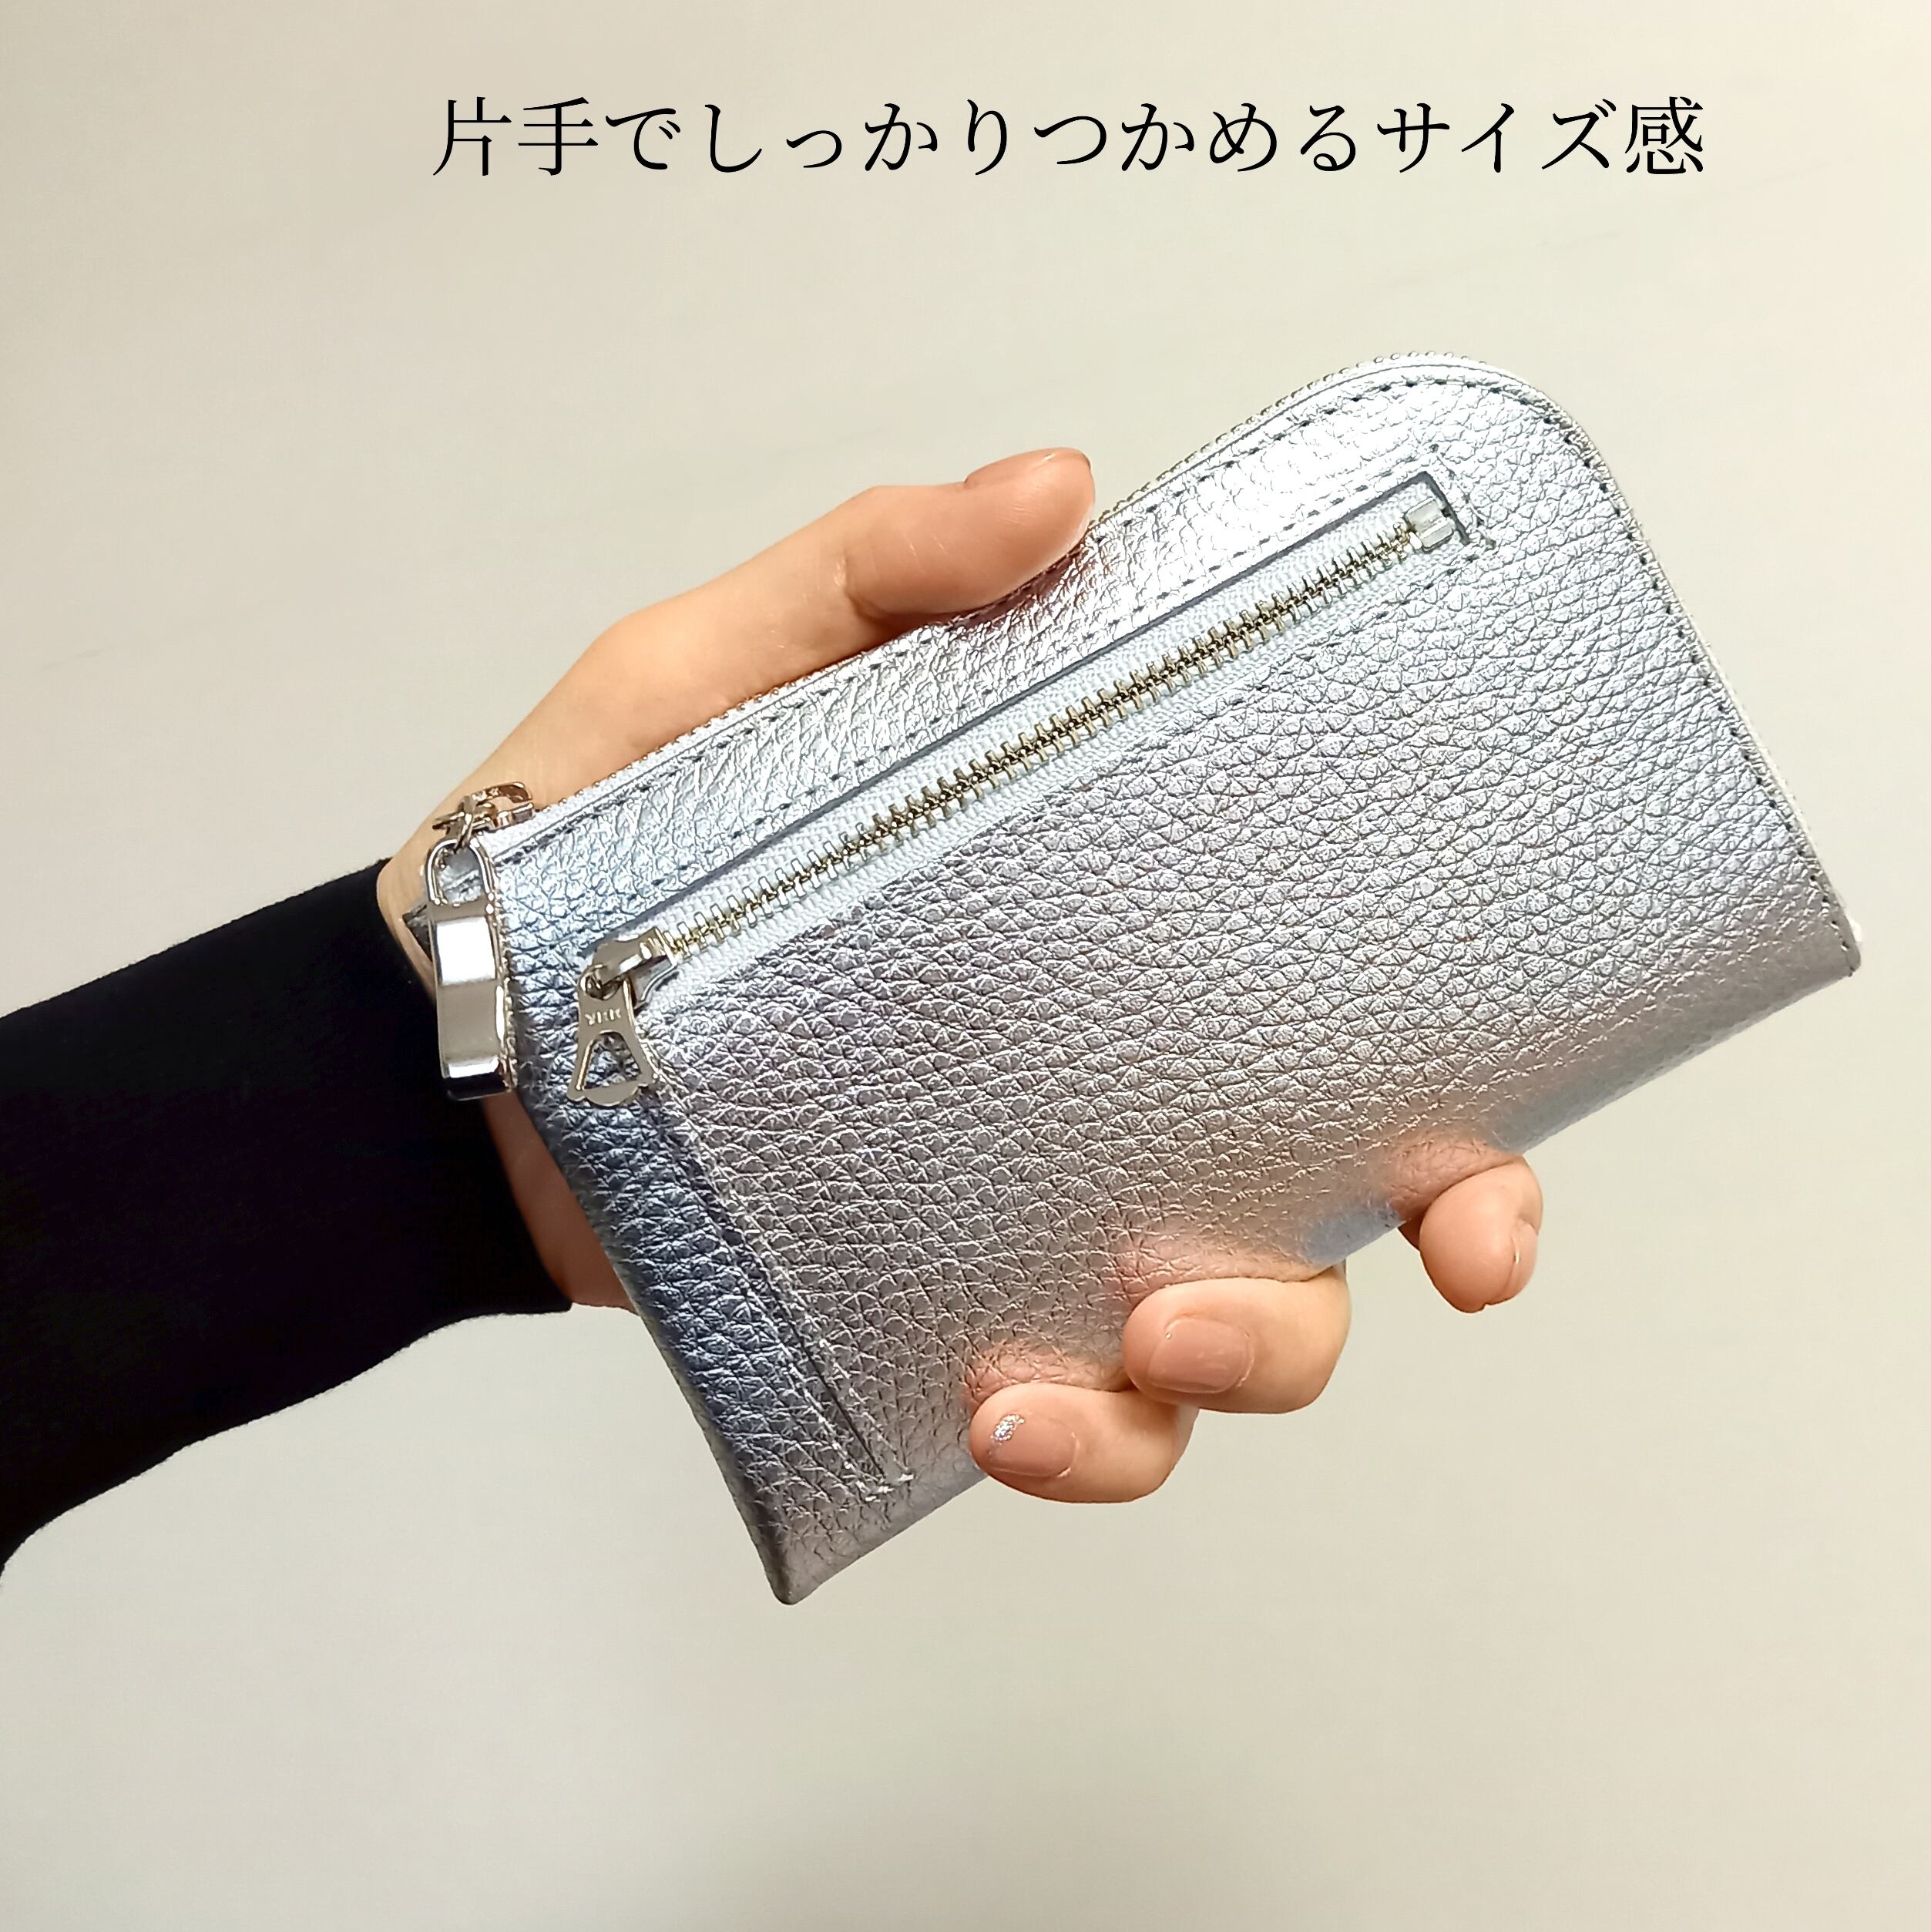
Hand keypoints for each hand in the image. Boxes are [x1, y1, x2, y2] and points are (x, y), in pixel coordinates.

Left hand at [379, 448, 1541, 1503]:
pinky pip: (1060, 1424)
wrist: (433, 1037)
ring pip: (1221, 1348)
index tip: (1497, 1152)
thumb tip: (1063, 487)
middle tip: (1428, 1247)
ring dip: (1244, 1366)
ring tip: (1132, 1342)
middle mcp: (1104, 1094)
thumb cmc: (586, 845)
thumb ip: (878, 568)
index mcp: (1111, 938)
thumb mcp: (719, 666)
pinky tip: (998, 1408)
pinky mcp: (924, 1317)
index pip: (1342, 1014)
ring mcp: (1022, 1220)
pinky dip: (1076, 1444)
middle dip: (1429, 1246)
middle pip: (1335, 1210)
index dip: (1467, 1103)